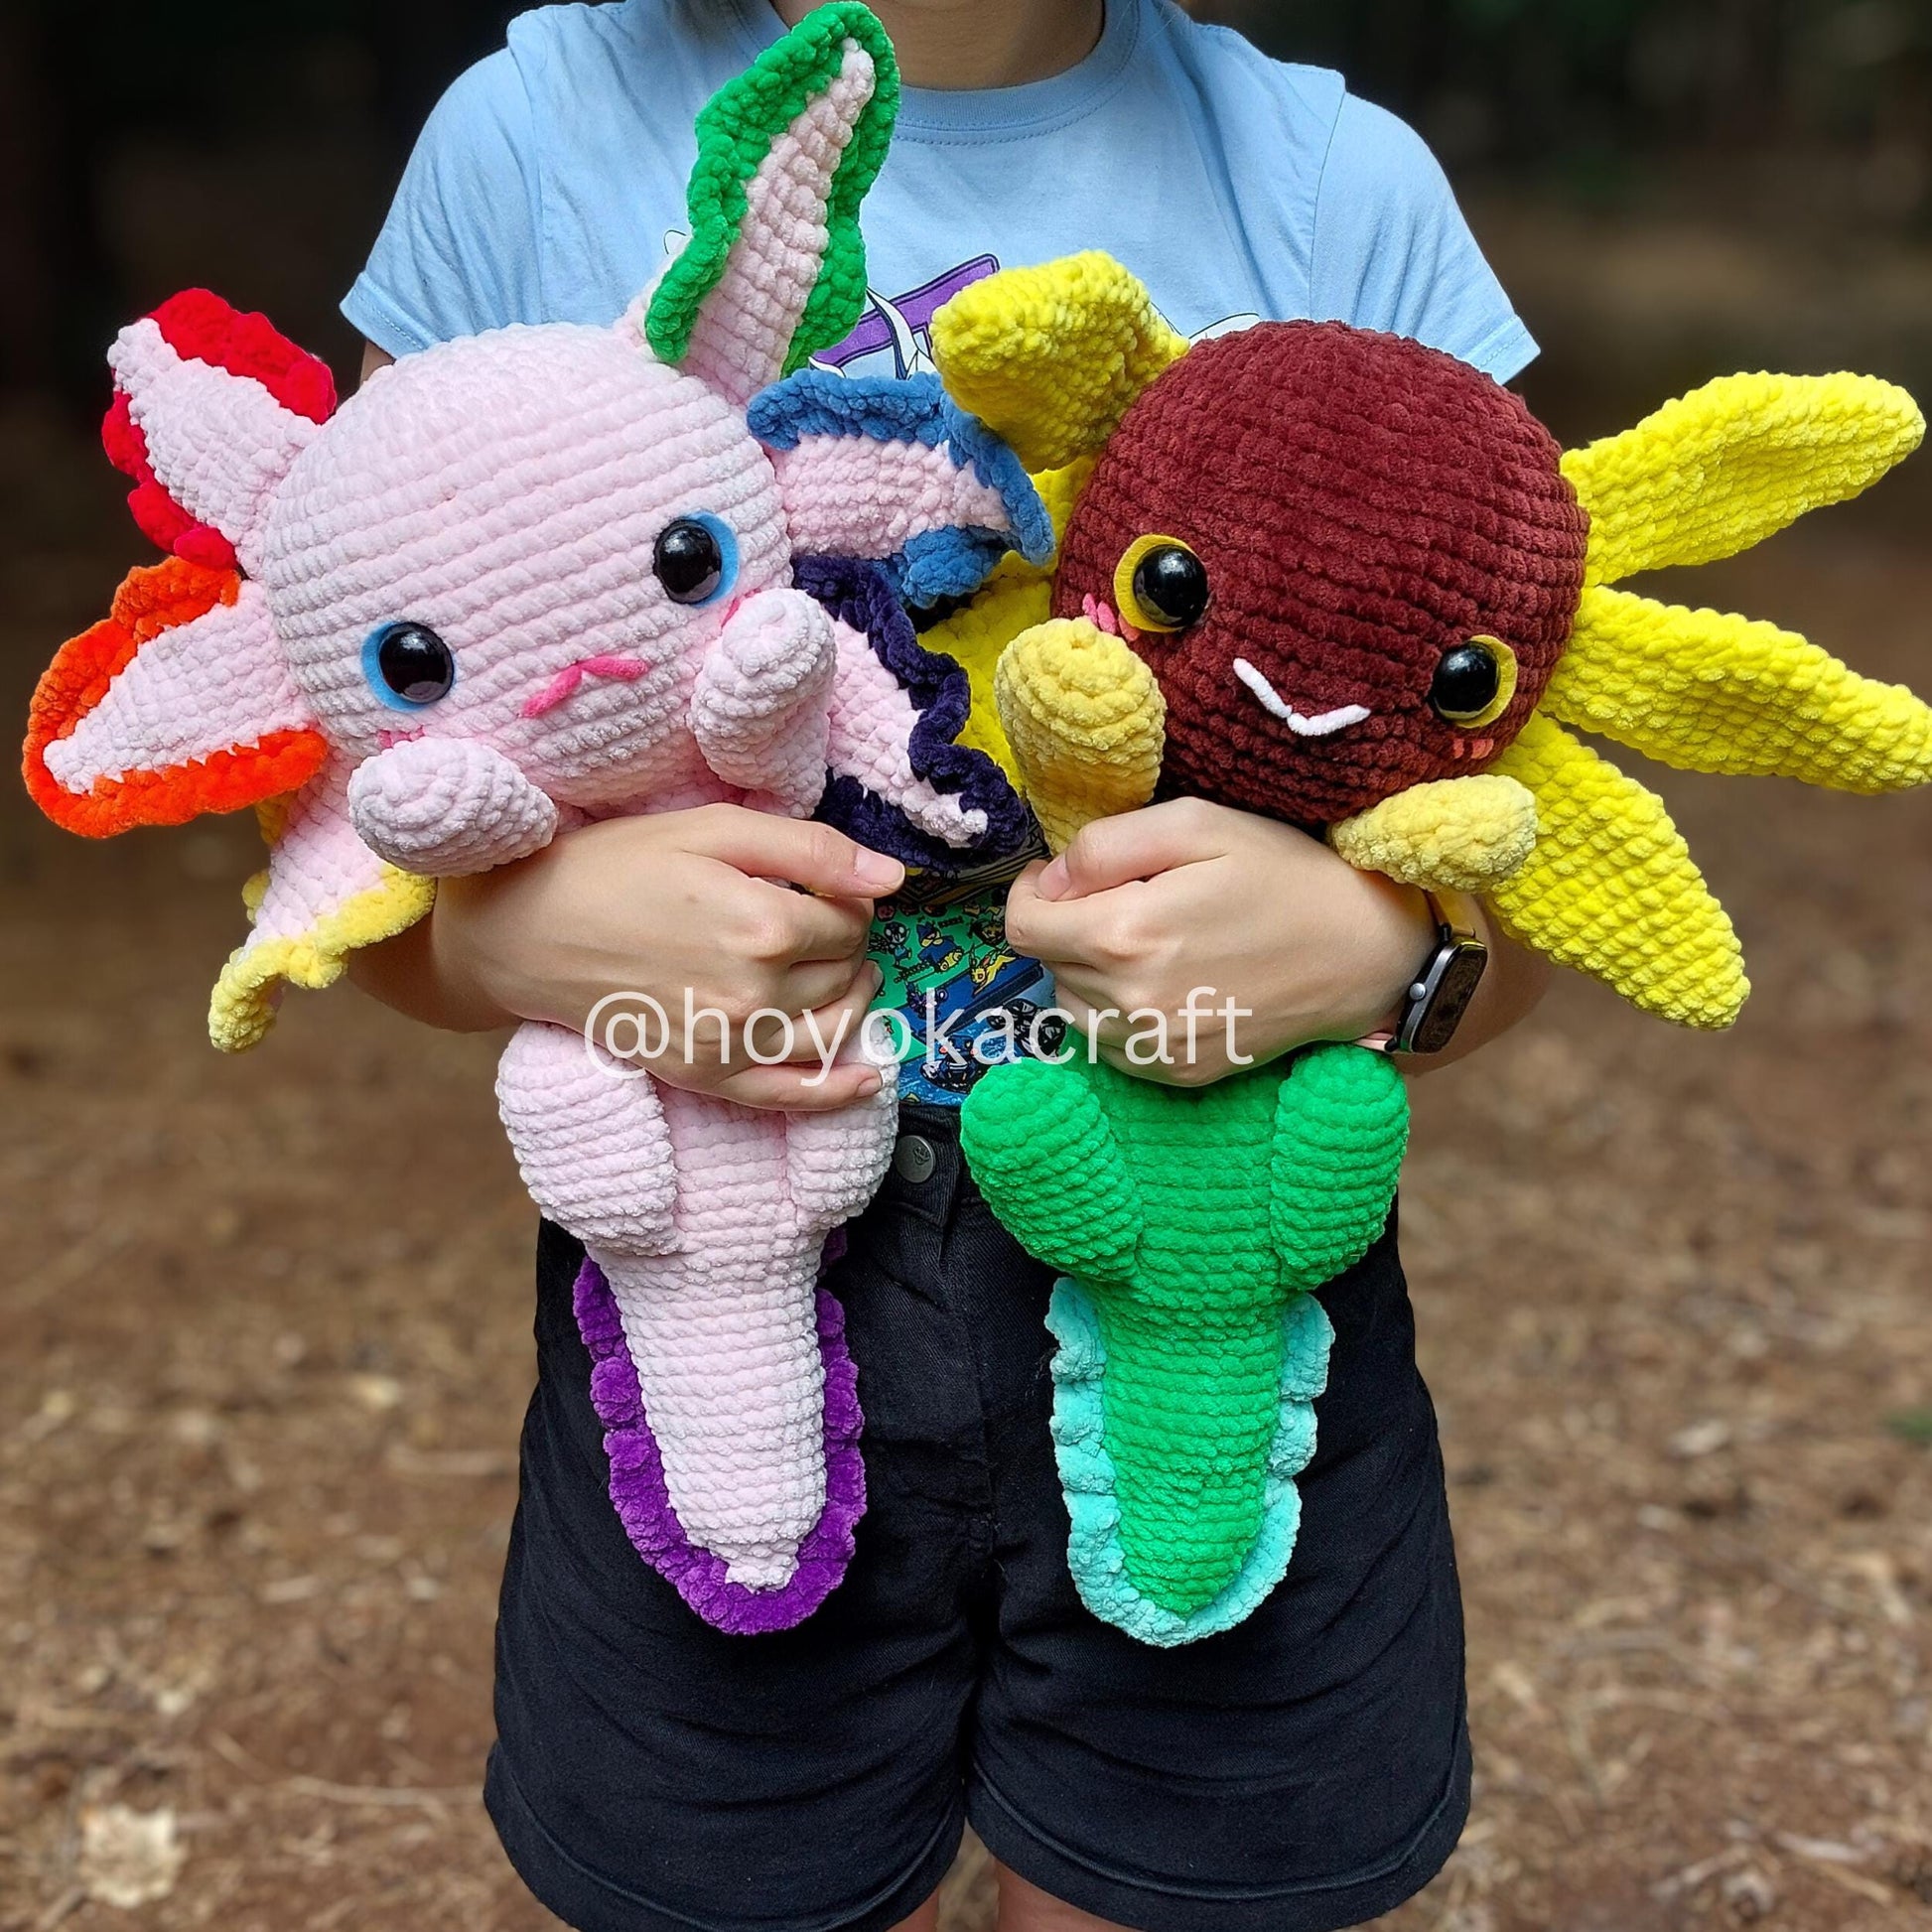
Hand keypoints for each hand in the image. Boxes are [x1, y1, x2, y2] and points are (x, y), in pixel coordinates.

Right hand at [349, 805, 904, 1111]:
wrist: (527, 930)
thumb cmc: (616, 865)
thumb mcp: (713, 828)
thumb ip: (811, 849)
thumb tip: (892, 879)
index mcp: (763, 923)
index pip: (850, 919)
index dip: (847, 899)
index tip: (823, 886)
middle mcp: (754, 992)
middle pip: (845, 971)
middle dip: (848, 944)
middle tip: (822, 920)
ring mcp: (730, 1042)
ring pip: (834, 1028)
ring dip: (856, 1000)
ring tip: (846, 973)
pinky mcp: (705, 1074)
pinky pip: (789, 1095)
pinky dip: (838, 1090)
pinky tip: (869, 1079)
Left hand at [1005, 797, 1436, 1086]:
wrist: (1365, 953)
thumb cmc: (1285, 875)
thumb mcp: (1197, 823)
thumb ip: (1106, 845)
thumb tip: (1050, 879)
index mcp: (1125, 935)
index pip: (1022, 926)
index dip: (1033, 893)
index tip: (1063, 877)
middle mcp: (1129, 1003)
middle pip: (1047, 964)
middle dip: (1069, 926)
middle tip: (1127, 898)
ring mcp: (1154, 1047)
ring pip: (1073, 1008)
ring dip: (1089, 972)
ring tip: (1147, 941)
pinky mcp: (1177, 1072)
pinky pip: (1111, 1044)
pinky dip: (1120, 1012)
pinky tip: (1167, 980)